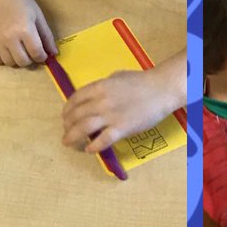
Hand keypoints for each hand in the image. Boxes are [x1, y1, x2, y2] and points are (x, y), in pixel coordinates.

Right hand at [0, 0, 55, 67]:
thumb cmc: (20, 2)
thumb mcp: (38, 15)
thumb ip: (46, 35)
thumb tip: (53, 53)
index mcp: (25, 29)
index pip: (36, 53)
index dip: (42, 57)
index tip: (42, 54)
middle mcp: (10, 38)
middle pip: (23, 61)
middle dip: (30, 59)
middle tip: (30, 50)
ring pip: (10, 63)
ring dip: (17, 59)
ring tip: (18, 48)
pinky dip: (3, 59)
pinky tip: (7, 50)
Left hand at [61, 67, 175, 153]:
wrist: (161, 89)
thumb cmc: (141, 81)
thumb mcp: (118, 77)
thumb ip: (104, 86)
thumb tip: (94, 96)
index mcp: (100, 86)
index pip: (75, 98)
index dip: (67, 109)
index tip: (65, 117)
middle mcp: (101, 100)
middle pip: (76, 115)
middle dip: (67, 125)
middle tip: (66, 132)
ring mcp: (111, 115)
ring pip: (84, 128)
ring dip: (73, 137)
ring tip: (69, 143)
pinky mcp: (122, 128)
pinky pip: (103, 140)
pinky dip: (93, 146)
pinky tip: (89, 149)